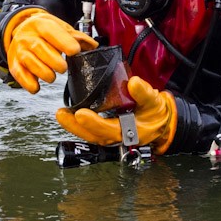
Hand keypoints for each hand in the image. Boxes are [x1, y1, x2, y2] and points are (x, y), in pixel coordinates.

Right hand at [5, 8, 96, 92]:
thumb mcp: (60, 28)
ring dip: (43, 72)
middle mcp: (27, 36)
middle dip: (54, 60)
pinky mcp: (13, 63)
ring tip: (52, 76)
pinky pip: (19, 74)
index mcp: (41, 24)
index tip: (75, 51)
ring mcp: (19, 50)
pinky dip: (28, 83)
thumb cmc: (45, 32)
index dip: (64, 42)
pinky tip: (37, 87)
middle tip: (63, 68)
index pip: (51, 31)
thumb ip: (77, 37)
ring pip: (29, 61)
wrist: (20, 30)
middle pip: (39, 47)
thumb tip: (93, 46)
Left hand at [56, 75, 176, 154]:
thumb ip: (145, 93)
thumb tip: (134, 83)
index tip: (80, 114)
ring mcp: (111, 135)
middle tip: (62, 114)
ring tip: (61, 114)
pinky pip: (91, 130)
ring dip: (74, 126)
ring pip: (90, 135)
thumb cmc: (155, 113)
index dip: (94, 123)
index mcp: (129, 132)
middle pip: (93, 135)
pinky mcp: (106, 131)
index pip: (108, 129)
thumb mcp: (154, 101)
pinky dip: (79, 124)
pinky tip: (69, 114)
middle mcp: (117, 137)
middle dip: (76, 126)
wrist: (159, 122)